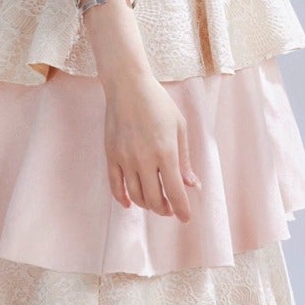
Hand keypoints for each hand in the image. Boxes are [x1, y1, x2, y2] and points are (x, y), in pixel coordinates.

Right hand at [103, 71, 199, 217]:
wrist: (127, 87)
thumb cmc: (158, 104)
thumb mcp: (179, 128)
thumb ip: (184, 159)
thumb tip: (192, 185)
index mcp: (166, 152)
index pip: (175, 192)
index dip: (182, 210)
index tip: (186, 218)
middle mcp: (144, 160)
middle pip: (154, 199)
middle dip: (165, 209)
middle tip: (171, 209)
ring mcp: (125, 159)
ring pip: (135, 196)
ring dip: (147, 205)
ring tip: (154, 202)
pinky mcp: (111, 156)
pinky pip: (115, 186)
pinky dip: (123, 199)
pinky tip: (130, 203)